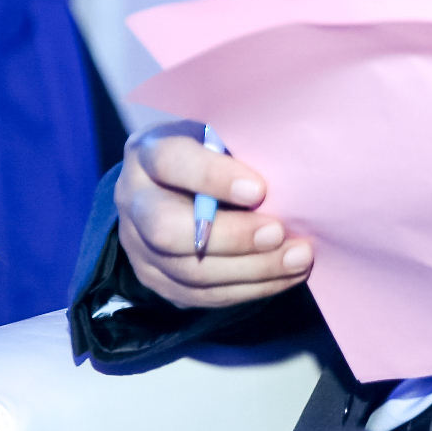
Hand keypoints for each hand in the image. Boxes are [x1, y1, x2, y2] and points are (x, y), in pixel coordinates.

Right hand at [113, 130, 312, 308]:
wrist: (173, 185)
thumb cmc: (210, 153)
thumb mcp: (219, 135)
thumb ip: (241, 149)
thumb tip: (292, 176)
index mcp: (148, 152)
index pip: (169, 162)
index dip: (212, 177)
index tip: (259, 189)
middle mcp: (134, 201)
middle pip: (167, 229)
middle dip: (230, 236)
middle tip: (278, 232)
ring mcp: (139, 246)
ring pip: (189, 271)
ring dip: (251, 269)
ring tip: (297, 258)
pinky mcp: (157, 279)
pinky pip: (202, 295)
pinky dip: (250, 288)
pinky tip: (285, 275)